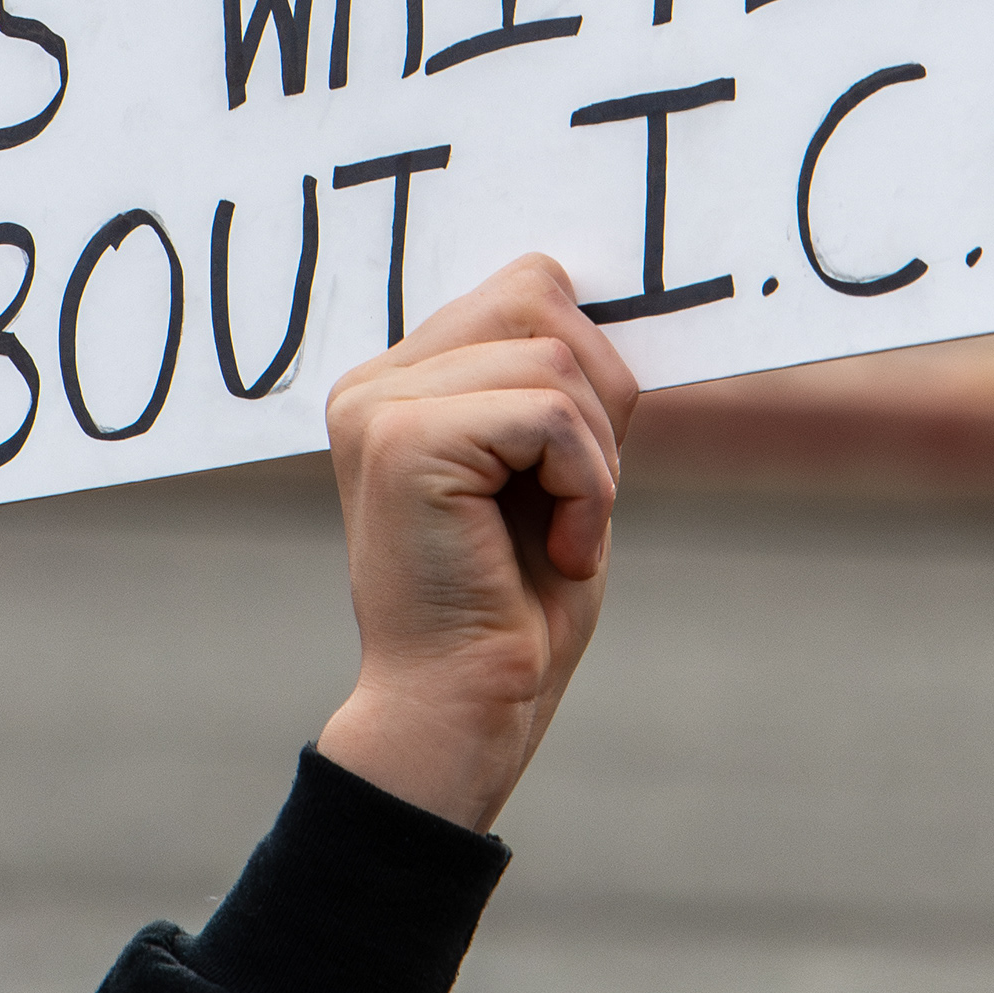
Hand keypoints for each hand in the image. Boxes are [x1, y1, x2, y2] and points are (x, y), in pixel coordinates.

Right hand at [314, 254, 638, 832]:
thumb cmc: (518, 598)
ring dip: (594, 458)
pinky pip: (549, 413)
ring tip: (565, 531)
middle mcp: (375, 382)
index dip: (589, 363)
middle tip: (579, 497)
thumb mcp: (550, 463)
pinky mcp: (404, 441)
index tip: (583, 456)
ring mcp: (380, 406)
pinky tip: (562, 546)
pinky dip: (585, 484)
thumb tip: (618, 291)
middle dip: (598, 399)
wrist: (469, 707)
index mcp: (401, 380)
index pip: (529, 285)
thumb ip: (556, 380)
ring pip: (553, 359)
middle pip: (541, 298)